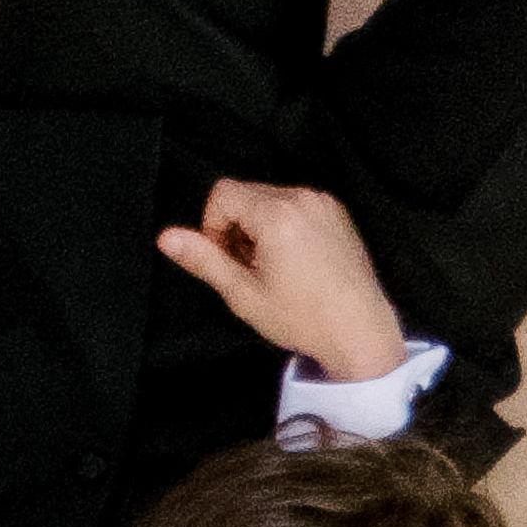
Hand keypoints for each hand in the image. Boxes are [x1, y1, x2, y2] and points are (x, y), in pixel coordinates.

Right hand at [160, 178, 404, 383]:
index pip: (223, 193)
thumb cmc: (302, 318)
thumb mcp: (244, 293)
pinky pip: (296, 205)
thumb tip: (166, 237)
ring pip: (270, 199)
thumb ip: (204, 259)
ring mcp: (324, 203)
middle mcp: (303, 198)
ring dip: (259, 227)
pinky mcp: (337, 212)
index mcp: (278, 214)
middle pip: (247, 193)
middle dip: (237, 227)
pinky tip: (293, 262)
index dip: (213, 225)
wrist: (360, 333)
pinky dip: (283, 225)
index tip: (226, 260)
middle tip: (249, 269)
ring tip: (272, 268)